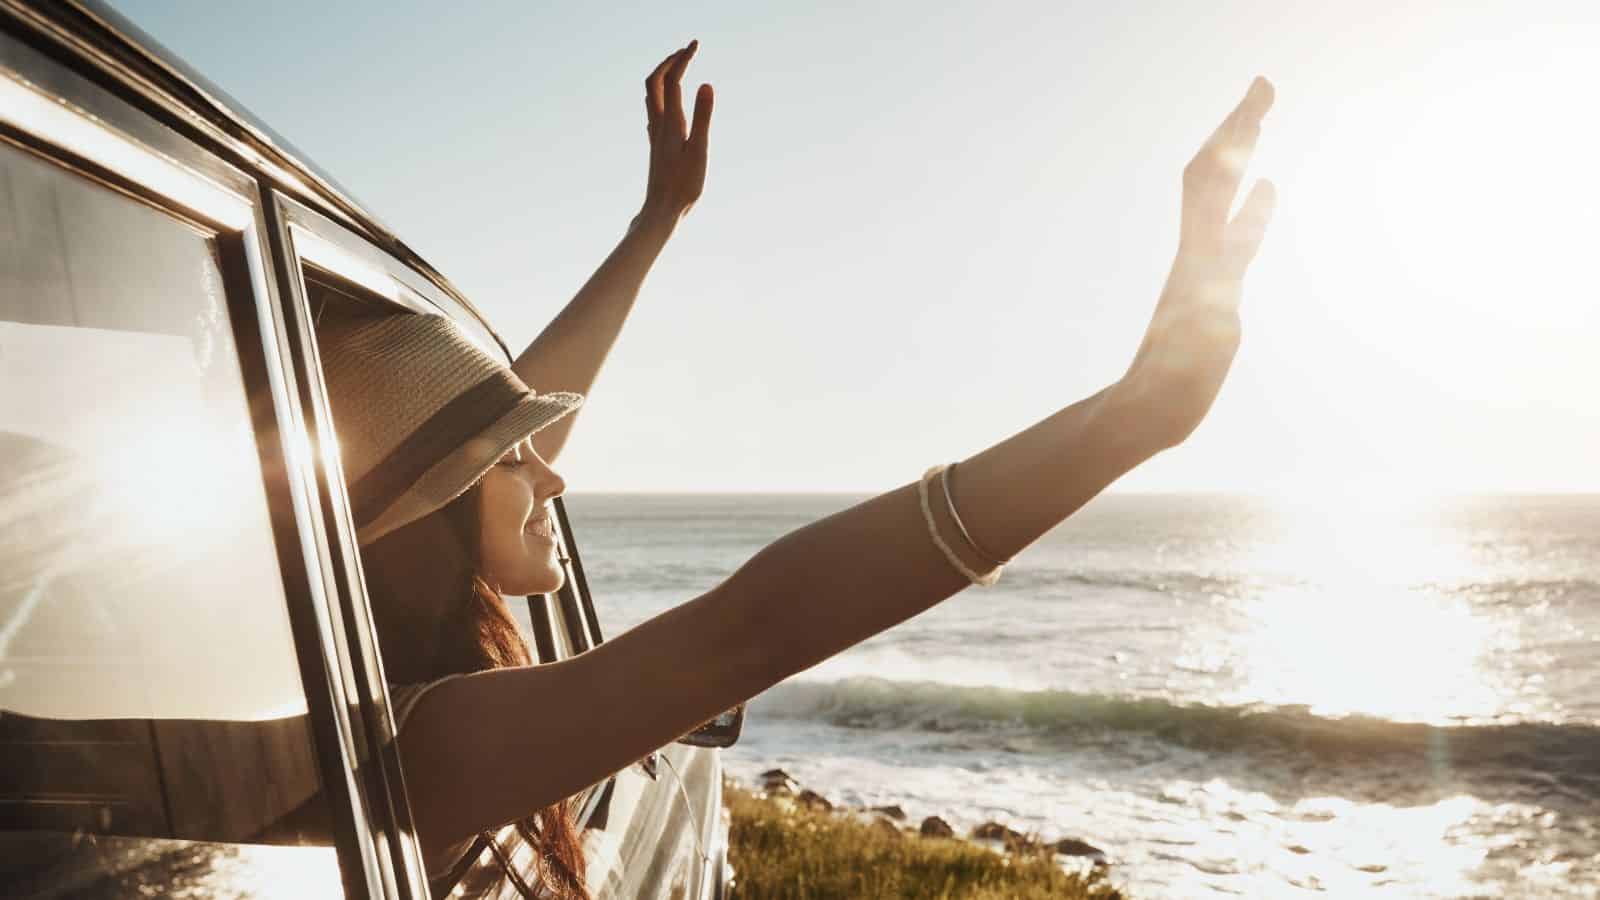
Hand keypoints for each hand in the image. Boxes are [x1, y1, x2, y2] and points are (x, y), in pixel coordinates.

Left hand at [633, 41, 712, 232]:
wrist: (661, 211)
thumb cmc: (683, 185)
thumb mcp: (699, 150)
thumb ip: (703, 116)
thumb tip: (706, 84)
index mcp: (670, 122)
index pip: (672, 79)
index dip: (683, 57)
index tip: (695, 43)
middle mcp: (658, 123)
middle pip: (654, 81)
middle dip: (669, 61)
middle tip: (687, 50)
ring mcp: (655, 134)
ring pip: (651, 95)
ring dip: (662, 75)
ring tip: (678, 67)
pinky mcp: (657, 145)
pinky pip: (654, 110)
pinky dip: (661, 94)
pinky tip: (668, 102)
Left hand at [1117, 77, 1276, 450]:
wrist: (1149, 410)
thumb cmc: (1174, 382)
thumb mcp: (1200, 333)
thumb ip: (1215, 293)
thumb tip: (1227, 274)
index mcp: (1199, 254)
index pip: (1217, 177)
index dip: (1237, 131)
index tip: (1262, 89)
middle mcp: (1199, 251)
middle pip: (1214, 173)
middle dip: (1237, 127)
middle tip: (1264, 87)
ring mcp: (1204, 267)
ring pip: (1220, 196)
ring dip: (1239, 156)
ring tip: (1257, 124)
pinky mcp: (1211, 288)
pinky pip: (1235, 232)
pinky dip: (1252, 204)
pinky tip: (1266, 192)